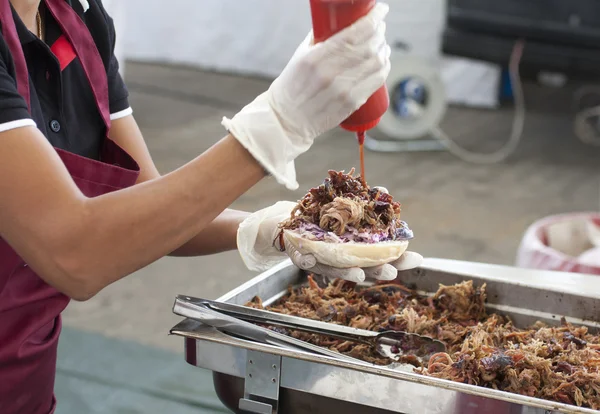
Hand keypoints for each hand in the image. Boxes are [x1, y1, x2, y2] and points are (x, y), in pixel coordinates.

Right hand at [222, 3, 390, 190]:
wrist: (287, 119)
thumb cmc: (292, 85)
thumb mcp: (300, 56)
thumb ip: (320, 37)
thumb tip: (339, 20)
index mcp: (316, 58)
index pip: (354, 33)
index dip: (373, 19)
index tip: (380, 10)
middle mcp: (331, 73)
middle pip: (369, 46)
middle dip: (379, 32)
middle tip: (379, 27)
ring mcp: (343, 90)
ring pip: (377, 62)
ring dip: (384, 49)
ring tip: (381, 44)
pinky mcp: (351, 103)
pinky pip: (377, 80)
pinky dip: (384, 67)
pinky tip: (382, 61)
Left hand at [236, 198, 422, 282]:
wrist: (288, 221)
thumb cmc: (323, 217)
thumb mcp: (345, 205)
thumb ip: (365, 202)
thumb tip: (385, 191)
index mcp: (358, 248)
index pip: (383, 256)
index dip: (400, 258)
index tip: (417, 259)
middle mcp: (343, 258)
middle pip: (365, 268)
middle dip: (379, 271)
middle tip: (392, 272)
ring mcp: (323, 260)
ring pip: (339, 270)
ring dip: (350, 273)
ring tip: (361, 275)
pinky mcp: (302, 257)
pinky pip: (307, 261)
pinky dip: (312, 263)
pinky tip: (314, 263)